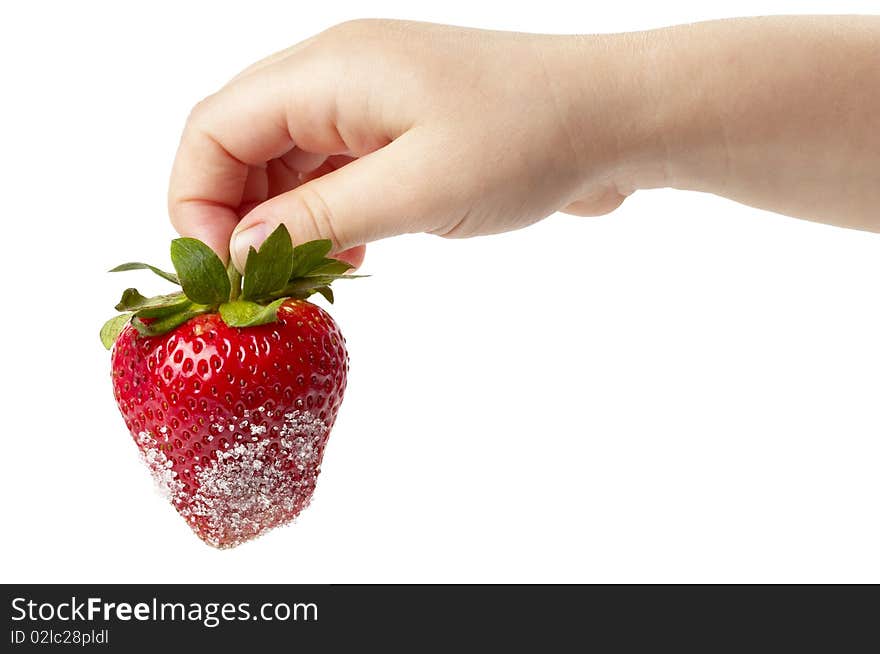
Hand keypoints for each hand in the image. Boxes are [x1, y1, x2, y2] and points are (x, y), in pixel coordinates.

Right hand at [168, 20, 641, 268]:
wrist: (614, 119)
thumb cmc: (528, 140)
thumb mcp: (416, 188)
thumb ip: (319, 217)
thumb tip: (243, 249)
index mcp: (329, 72)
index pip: (215, 128)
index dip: (196, 202)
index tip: (223, 274)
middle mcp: (337, 78)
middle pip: (241, 143)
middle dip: (234, 218)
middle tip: (259, 288)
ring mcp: (368, 103)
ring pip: (285, 164)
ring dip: (279, 223)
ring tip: (302, 280)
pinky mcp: (397, 133)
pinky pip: (331, 173)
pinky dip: (321, 217)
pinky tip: (340, 258)